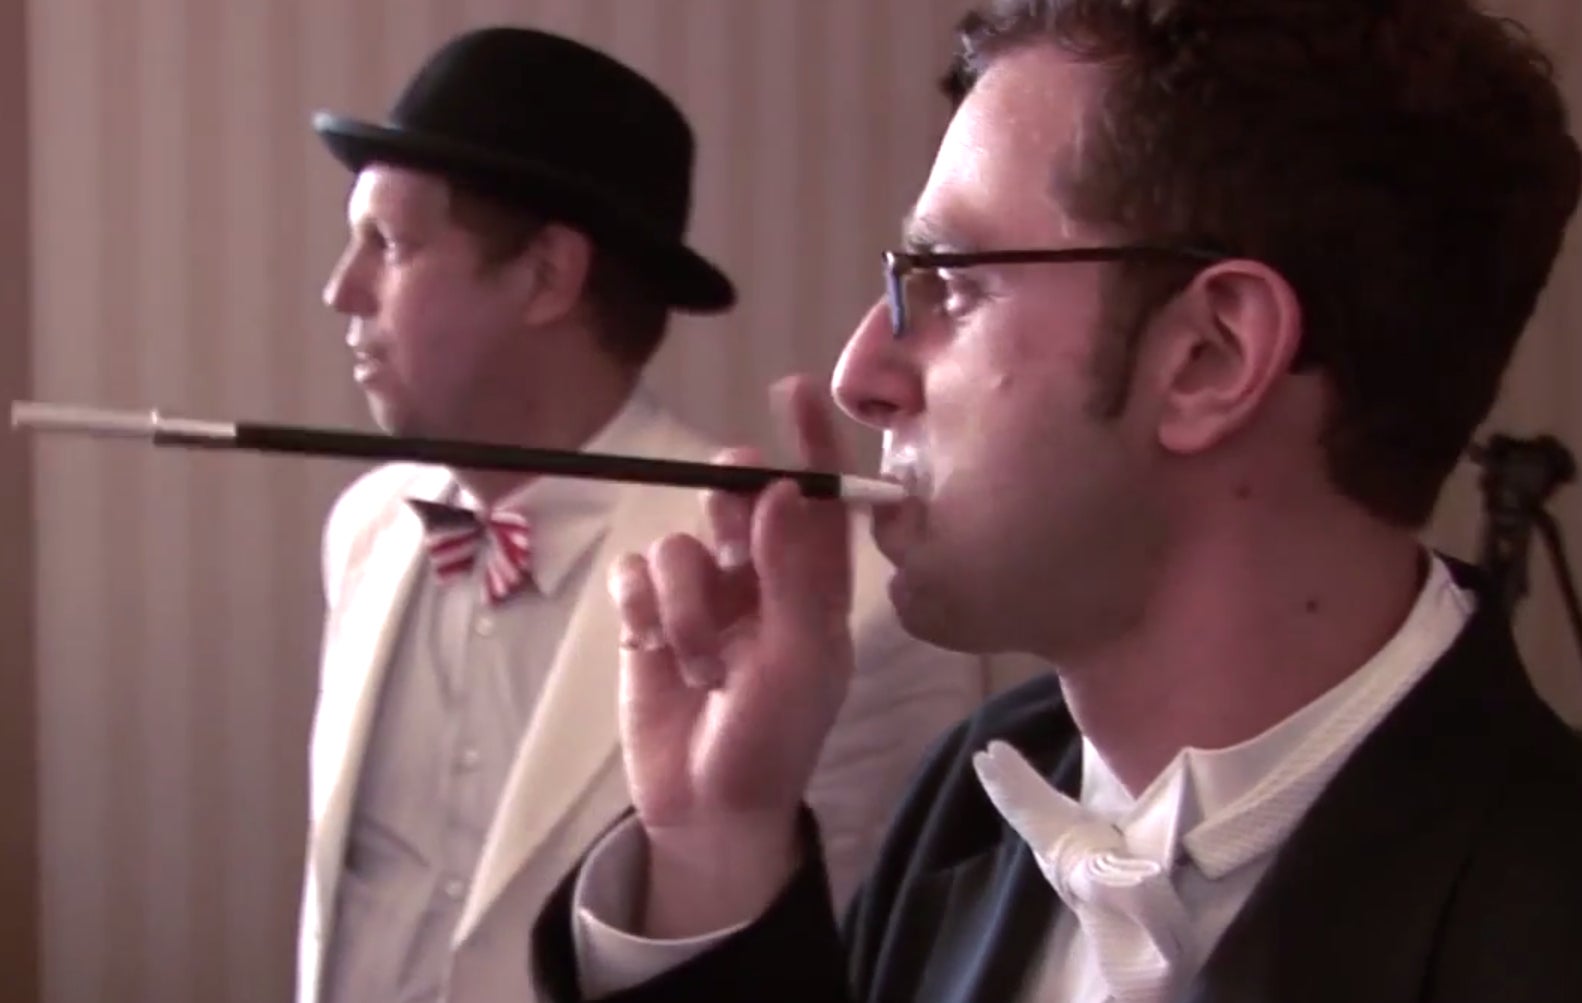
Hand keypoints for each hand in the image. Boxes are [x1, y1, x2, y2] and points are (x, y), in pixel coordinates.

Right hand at [609, 375, 857, 935]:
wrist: (704, 806)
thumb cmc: (772, 738)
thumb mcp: (799, 660)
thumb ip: (794, 574)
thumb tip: (785, 488)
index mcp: (813, 585)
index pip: (815, 500)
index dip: (808, 446)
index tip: (792, 394)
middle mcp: (758, 577)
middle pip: (738, 499)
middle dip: (728, 500)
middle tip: (728, 511)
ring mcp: (700, 595)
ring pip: (679, 542)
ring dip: (685, 600)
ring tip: (700, 662)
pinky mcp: (647, 616)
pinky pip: (634, 573)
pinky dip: (641, 605)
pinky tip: (654, 646)